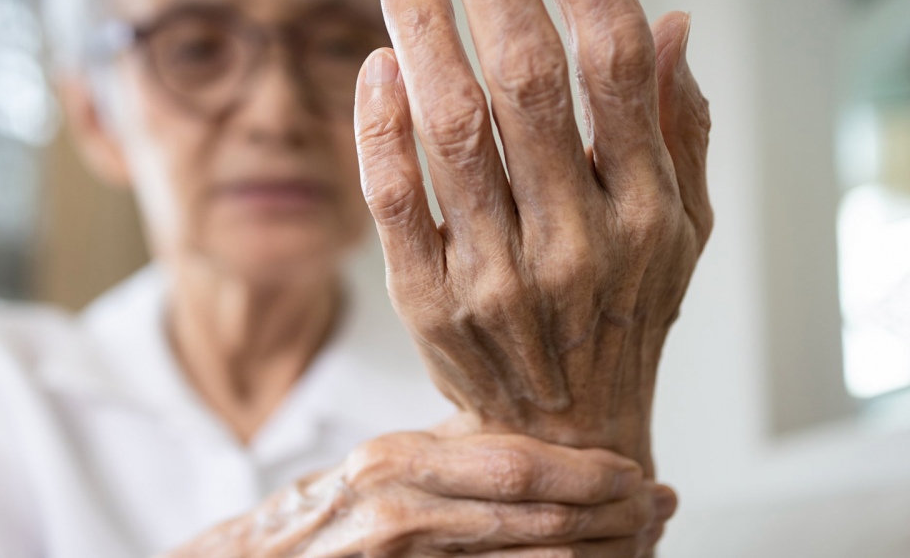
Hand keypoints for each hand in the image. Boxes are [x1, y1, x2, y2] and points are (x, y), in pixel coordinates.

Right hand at [164, 424, 676, 556]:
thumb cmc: (331, 516)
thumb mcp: (392, 467)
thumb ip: (460, 456)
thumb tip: (548, 446)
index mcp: (399, 455)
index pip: (519, 461)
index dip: (591, 470)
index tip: (641, 471)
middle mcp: (396, 500)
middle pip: (535, 507)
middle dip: (611, 510)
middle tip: (662, 504)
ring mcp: (397, 550)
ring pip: (528, 555)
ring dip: (597, 548)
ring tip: (643, 537)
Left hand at [354, 0, 711, 469]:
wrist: (561, 435)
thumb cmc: (621, 317)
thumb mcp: (680, 233)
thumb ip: (678, 129)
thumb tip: (670, 21)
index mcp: (648, 210)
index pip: (614, 64)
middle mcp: (578, 240)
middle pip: (530, 80)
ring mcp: (500, 275)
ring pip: (457, 131)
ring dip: (427, 35)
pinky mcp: (430, 303)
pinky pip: (398, 203)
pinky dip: (382, 130)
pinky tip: (376, 64)